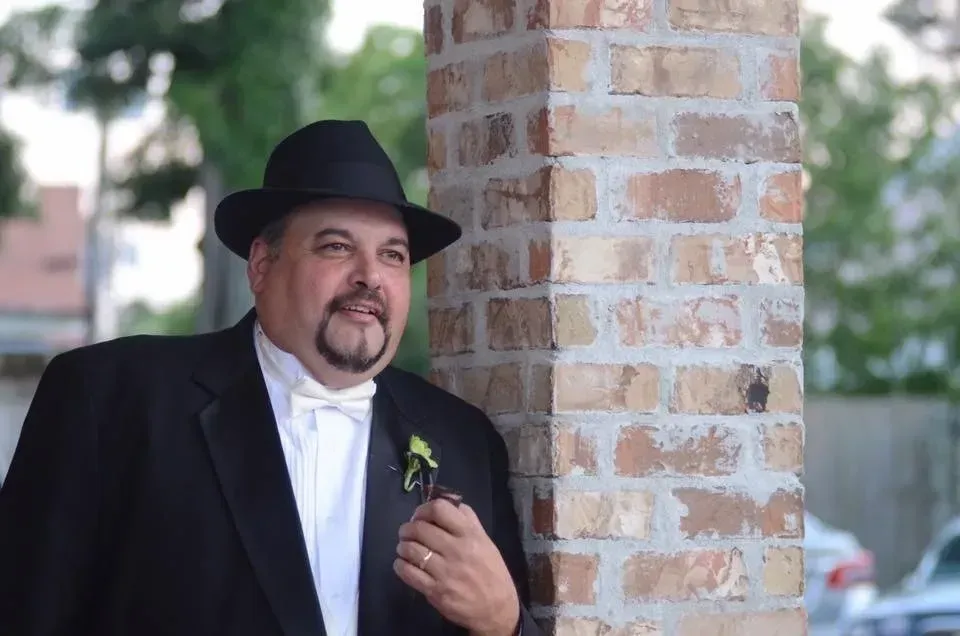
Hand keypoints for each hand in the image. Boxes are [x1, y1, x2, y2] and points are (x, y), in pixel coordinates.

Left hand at [394, 499, 519, 635]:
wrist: (496, 609)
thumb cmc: (491, 572)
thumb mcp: (485, 541)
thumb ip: (468, 520)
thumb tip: (448, 502)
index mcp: (470, 534)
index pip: (440, 509)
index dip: (423, 509)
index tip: (419, 516)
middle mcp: (457, 550)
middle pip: (420, 529)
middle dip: (408, 528)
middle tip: (406, 532)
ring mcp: (445, 572)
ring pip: (411, 550)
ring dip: (402, 546)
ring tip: (404, 548)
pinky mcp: (436, 591)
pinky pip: (408, 573)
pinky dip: (400, 565)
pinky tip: (403, 564)